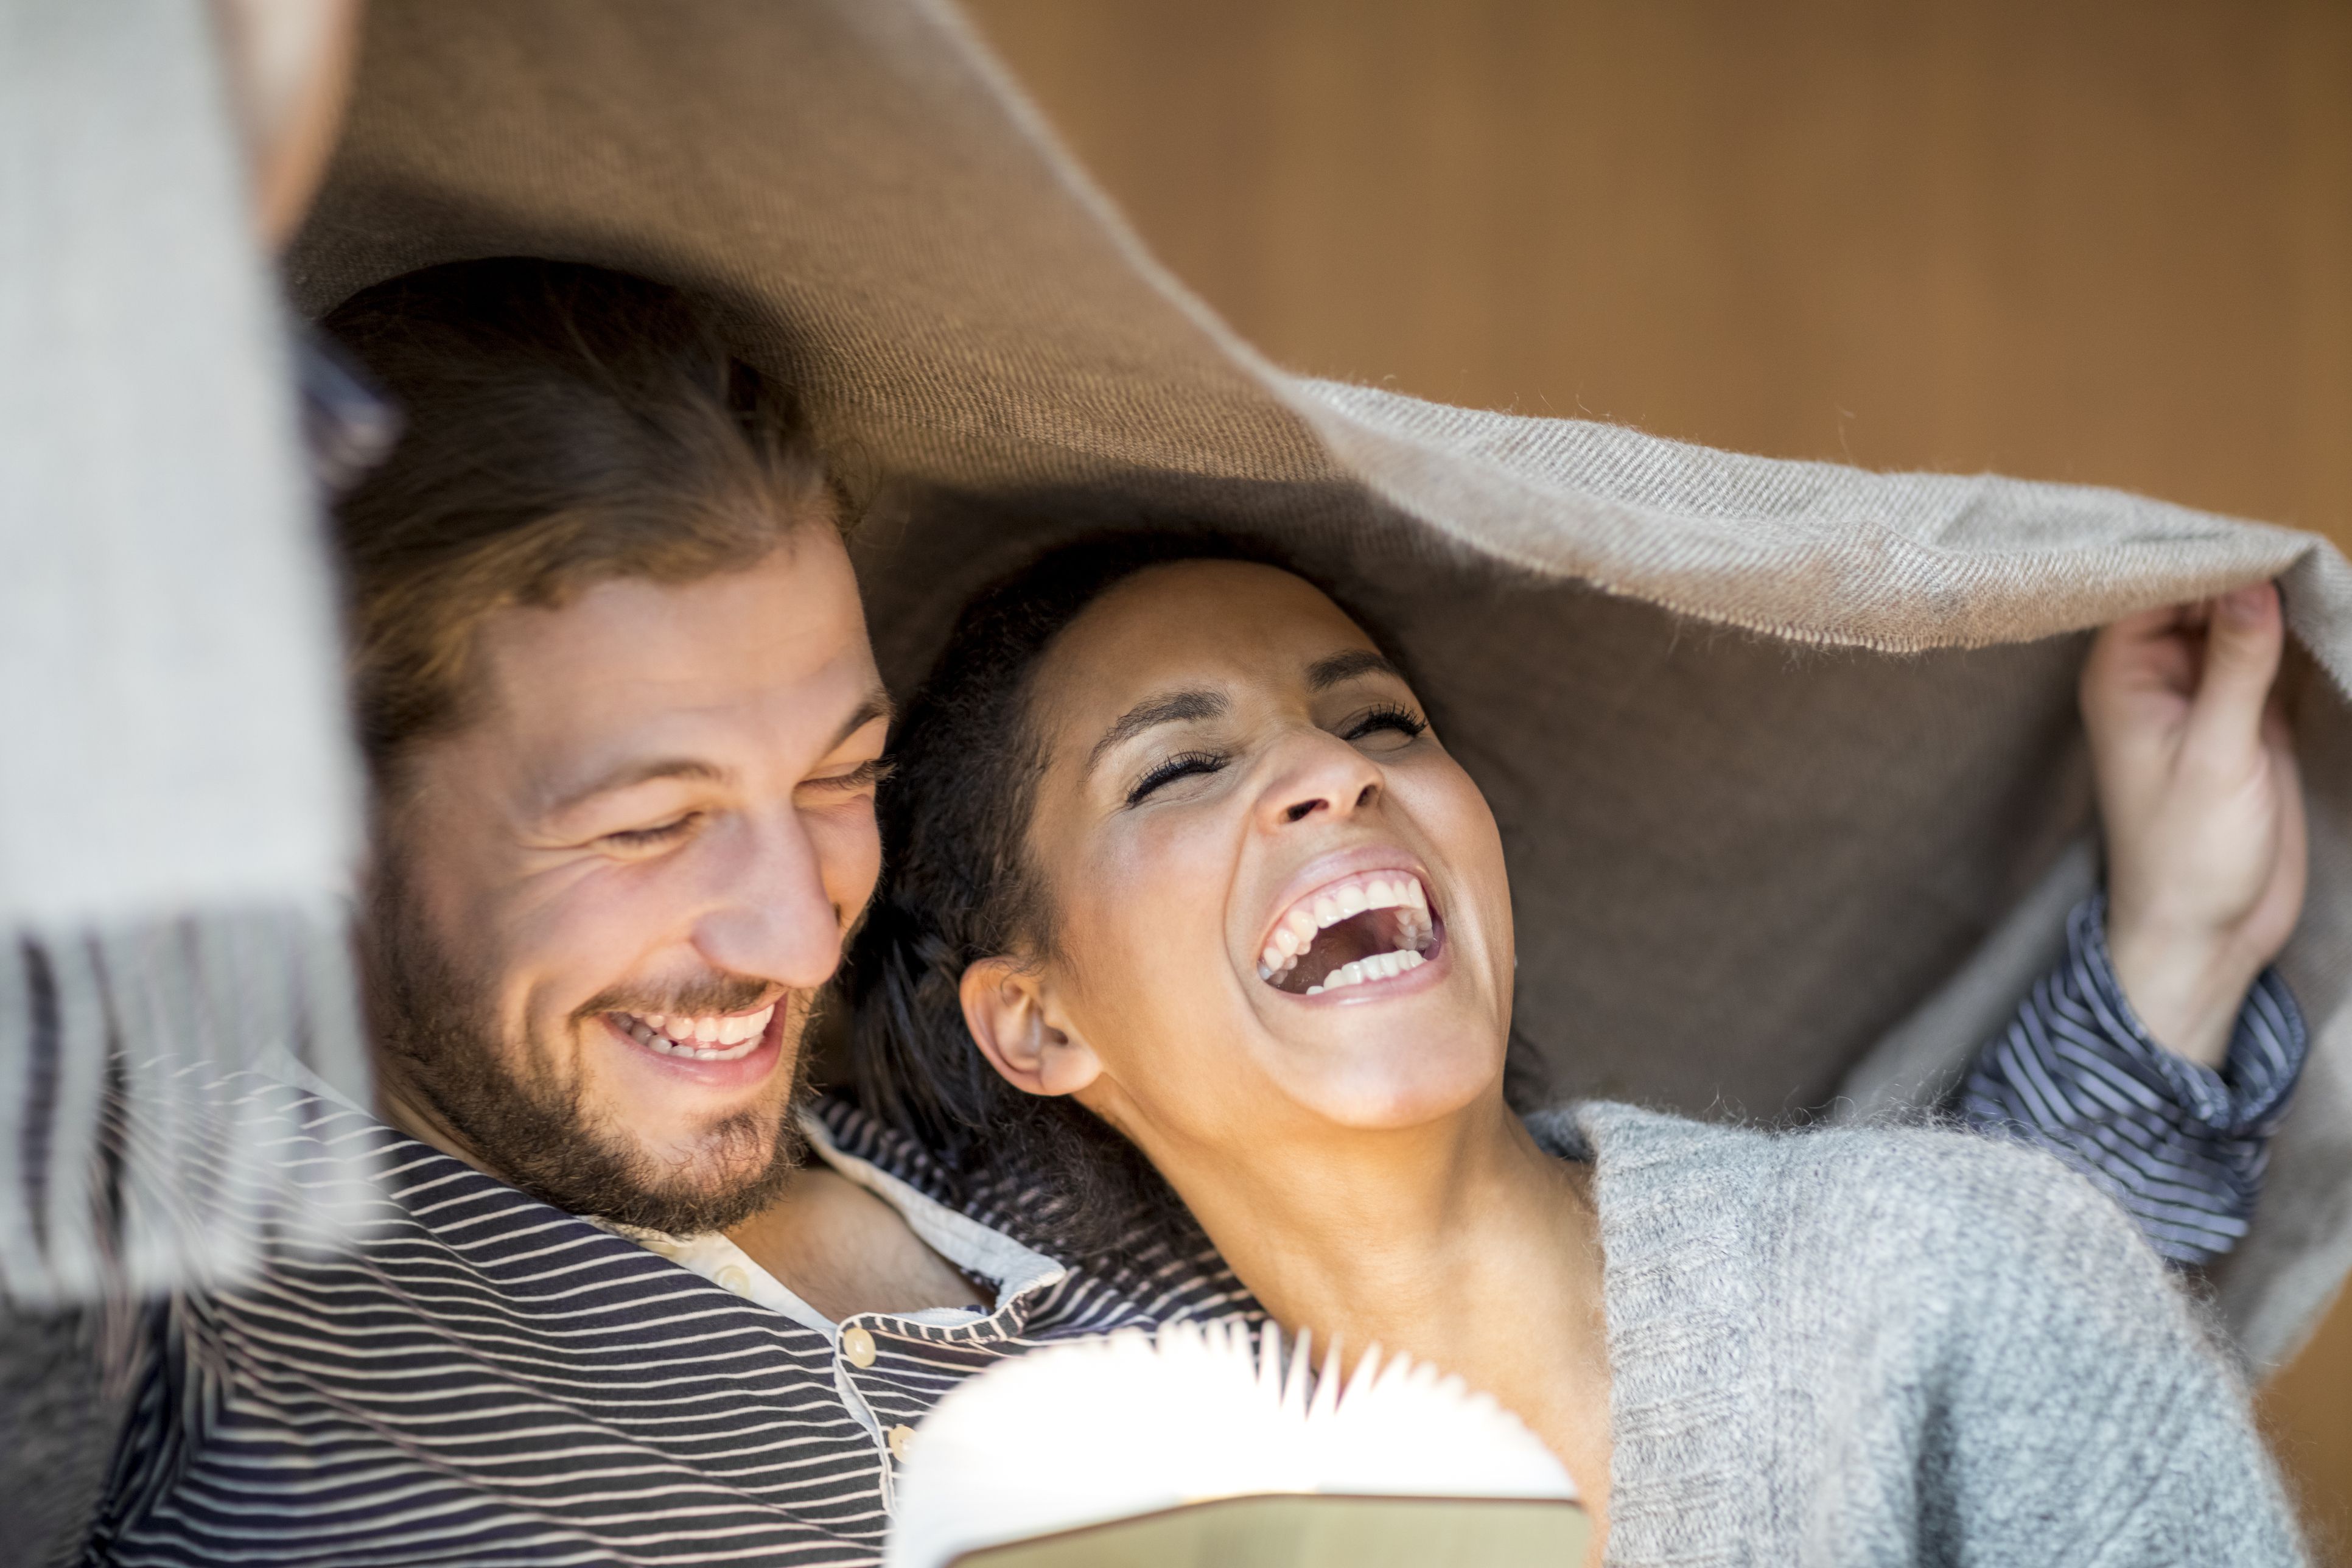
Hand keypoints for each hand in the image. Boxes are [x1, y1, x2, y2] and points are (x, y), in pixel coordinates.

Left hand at [2083, 583, 2305, 1068]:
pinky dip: (2294, 632)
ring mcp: (2204, 692)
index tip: (2261, 529)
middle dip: (2247, 567)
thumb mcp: (2219, 755)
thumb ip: (2236, 667)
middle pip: (2200, 594)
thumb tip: (2253, 583)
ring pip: (2239, 619)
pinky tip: (2326, 603)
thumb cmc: (2189, 857)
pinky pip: (2269, 654)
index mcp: (2122, 676)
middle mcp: (2156, 674)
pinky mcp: (2247, 714)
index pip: (2153, 586)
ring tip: (2320, 561)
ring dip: (2276, 595)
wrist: (2210, 932)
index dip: (2203, 554)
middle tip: (2302, 539)